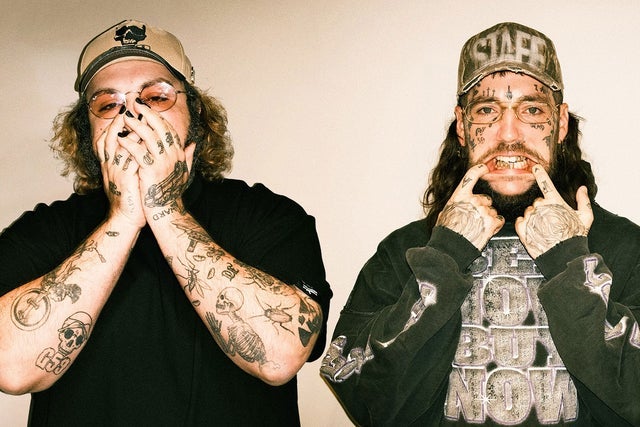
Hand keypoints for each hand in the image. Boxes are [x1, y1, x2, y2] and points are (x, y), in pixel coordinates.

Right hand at [96, 111, 145, 227]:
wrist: (126, 219)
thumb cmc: (132, 197)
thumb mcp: (130, 175)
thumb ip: (134, 159)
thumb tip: (142, 144)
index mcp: (111, 163)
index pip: (108, 138)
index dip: (115, 123)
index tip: (125, 109)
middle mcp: (110, 165)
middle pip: (111, 137)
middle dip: (120, 119)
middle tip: (129, 105)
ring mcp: (116, 172)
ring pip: (119, 146)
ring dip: (129, 131)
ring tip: (137, 116)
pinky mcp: (125, 180)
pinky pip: (130, 160)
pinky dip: (136, 149)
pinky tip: (145, 139)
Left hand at [117, 103, 195, 220]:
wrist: (166, 212)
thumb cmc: (172, 193)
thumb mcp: (184, 172)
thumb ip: (188, 156)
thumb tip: (193, 144)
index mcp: (178, 154)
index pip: (168, 129)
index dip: (157, 117)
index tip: (145, 108)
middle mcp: (172, 155)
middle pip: (160, 128)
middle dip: (146, 113)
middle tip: (134, 103)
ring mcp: (162, 162)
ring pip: (149, 137)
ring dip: (136, 124)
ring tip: (125, 117)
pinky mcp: (150, 171)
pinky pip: (138, 152)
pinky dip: (129, 143)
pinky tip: (120, 137)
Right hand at [436, 164, 504, 249]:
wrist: (451, 246)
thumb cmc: (446, 232)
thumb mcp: (445, 212)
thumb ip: (455, 204)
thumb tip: (457, 204)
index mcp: (460, 196)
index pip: (471, 175)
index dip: (479, 170)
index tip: (484, 168)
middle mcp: (473, 200)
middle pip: (486, 199)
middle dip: (483, 208)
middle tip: (475, 219)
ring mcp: (483, 210)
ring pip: (492, 211)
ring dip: (488, 219)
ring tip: (478, 227)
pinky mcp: (491, 222)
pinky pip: (499, 220)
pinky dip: (494, 226)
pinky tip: (485, 230)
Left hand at [515, 164, 591, 258]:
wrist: (563, 254)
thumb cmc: (574, 236)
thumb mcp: (585, 217)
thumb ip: (583, 201)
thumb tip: (582, 189)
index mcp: (555, 202)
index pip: (545, 183)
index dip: (540, 174)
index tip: (535, 167)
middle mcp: (541, 207)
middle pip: (537, 202)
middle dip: (543, 209)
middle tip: (551, 221)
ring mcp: (531, 216)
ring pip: (529, 211)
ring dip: (534, 217)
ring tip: (544, 228)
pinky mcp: (522, 227)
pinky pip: (520, 220)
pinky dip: (525, 225)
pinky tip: (534, 231)